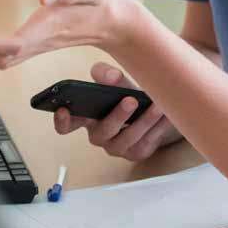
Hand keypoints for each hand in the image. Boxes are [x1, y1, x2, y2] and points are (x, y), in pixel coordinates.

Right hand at [52, 62, 181, 160]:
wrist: (156, 107)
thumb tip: (111, 77)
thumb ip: (109, 74)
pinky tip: (165, 116)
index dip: (62, 121)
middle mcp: (100, 134)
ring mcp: (117, 147)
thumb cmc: (128, 93)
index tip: (63, 110)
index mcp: (88, 117)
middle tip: (130, 100)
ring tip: (156, 106)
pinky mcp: (136, 153)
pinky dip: (156, 129)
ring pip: (126, 139)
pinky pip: (145, 144)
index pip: (68, 124)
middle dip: (117, 116)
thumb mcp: (117, 80)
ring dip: (143, 122)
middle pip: (102, 132)